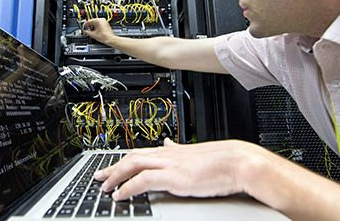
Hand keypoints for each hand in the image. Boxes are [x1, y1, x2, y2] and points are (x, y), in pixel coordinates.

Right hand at [83, 18, 115, 43]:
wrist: (110, 39)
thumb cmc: (104, 37)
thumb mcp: (93, 34)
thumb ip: (87, 32)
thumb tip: (85, 31)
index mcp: (98, 21)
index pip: (89, 21)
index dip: (85, 25)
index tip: (84, 27)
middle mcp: (101, 20)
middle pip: (93, 21)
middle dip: (89, 26)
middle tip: (87, 29)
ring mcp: (104, 21)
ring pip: (96, 22)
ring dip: (93, 26)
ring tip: (92, 31)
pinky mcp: (106, 24)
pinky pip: (99, 24)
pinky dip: (97, 26)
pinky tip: (96, 31)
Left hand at [94, 138, 250, 200]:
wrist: (239, 162)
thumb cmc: (223, 161)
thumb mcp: (195, 154)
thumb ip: (178, 150)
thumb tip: (167, 144)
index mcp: (172, 151)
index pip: (141, 153)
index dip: (124, 160)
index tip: (113, 167)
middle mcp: (167, 155)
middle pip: (132, 157)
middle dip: (113, 167)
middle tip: (100, 176)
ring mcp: (170, 164)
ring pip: (133, 164)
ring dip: (116, 176)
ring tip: (105, 186)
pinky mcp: (174, 177)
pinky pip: (143, 180)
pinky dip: (128, 187)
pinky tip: (121, 195)